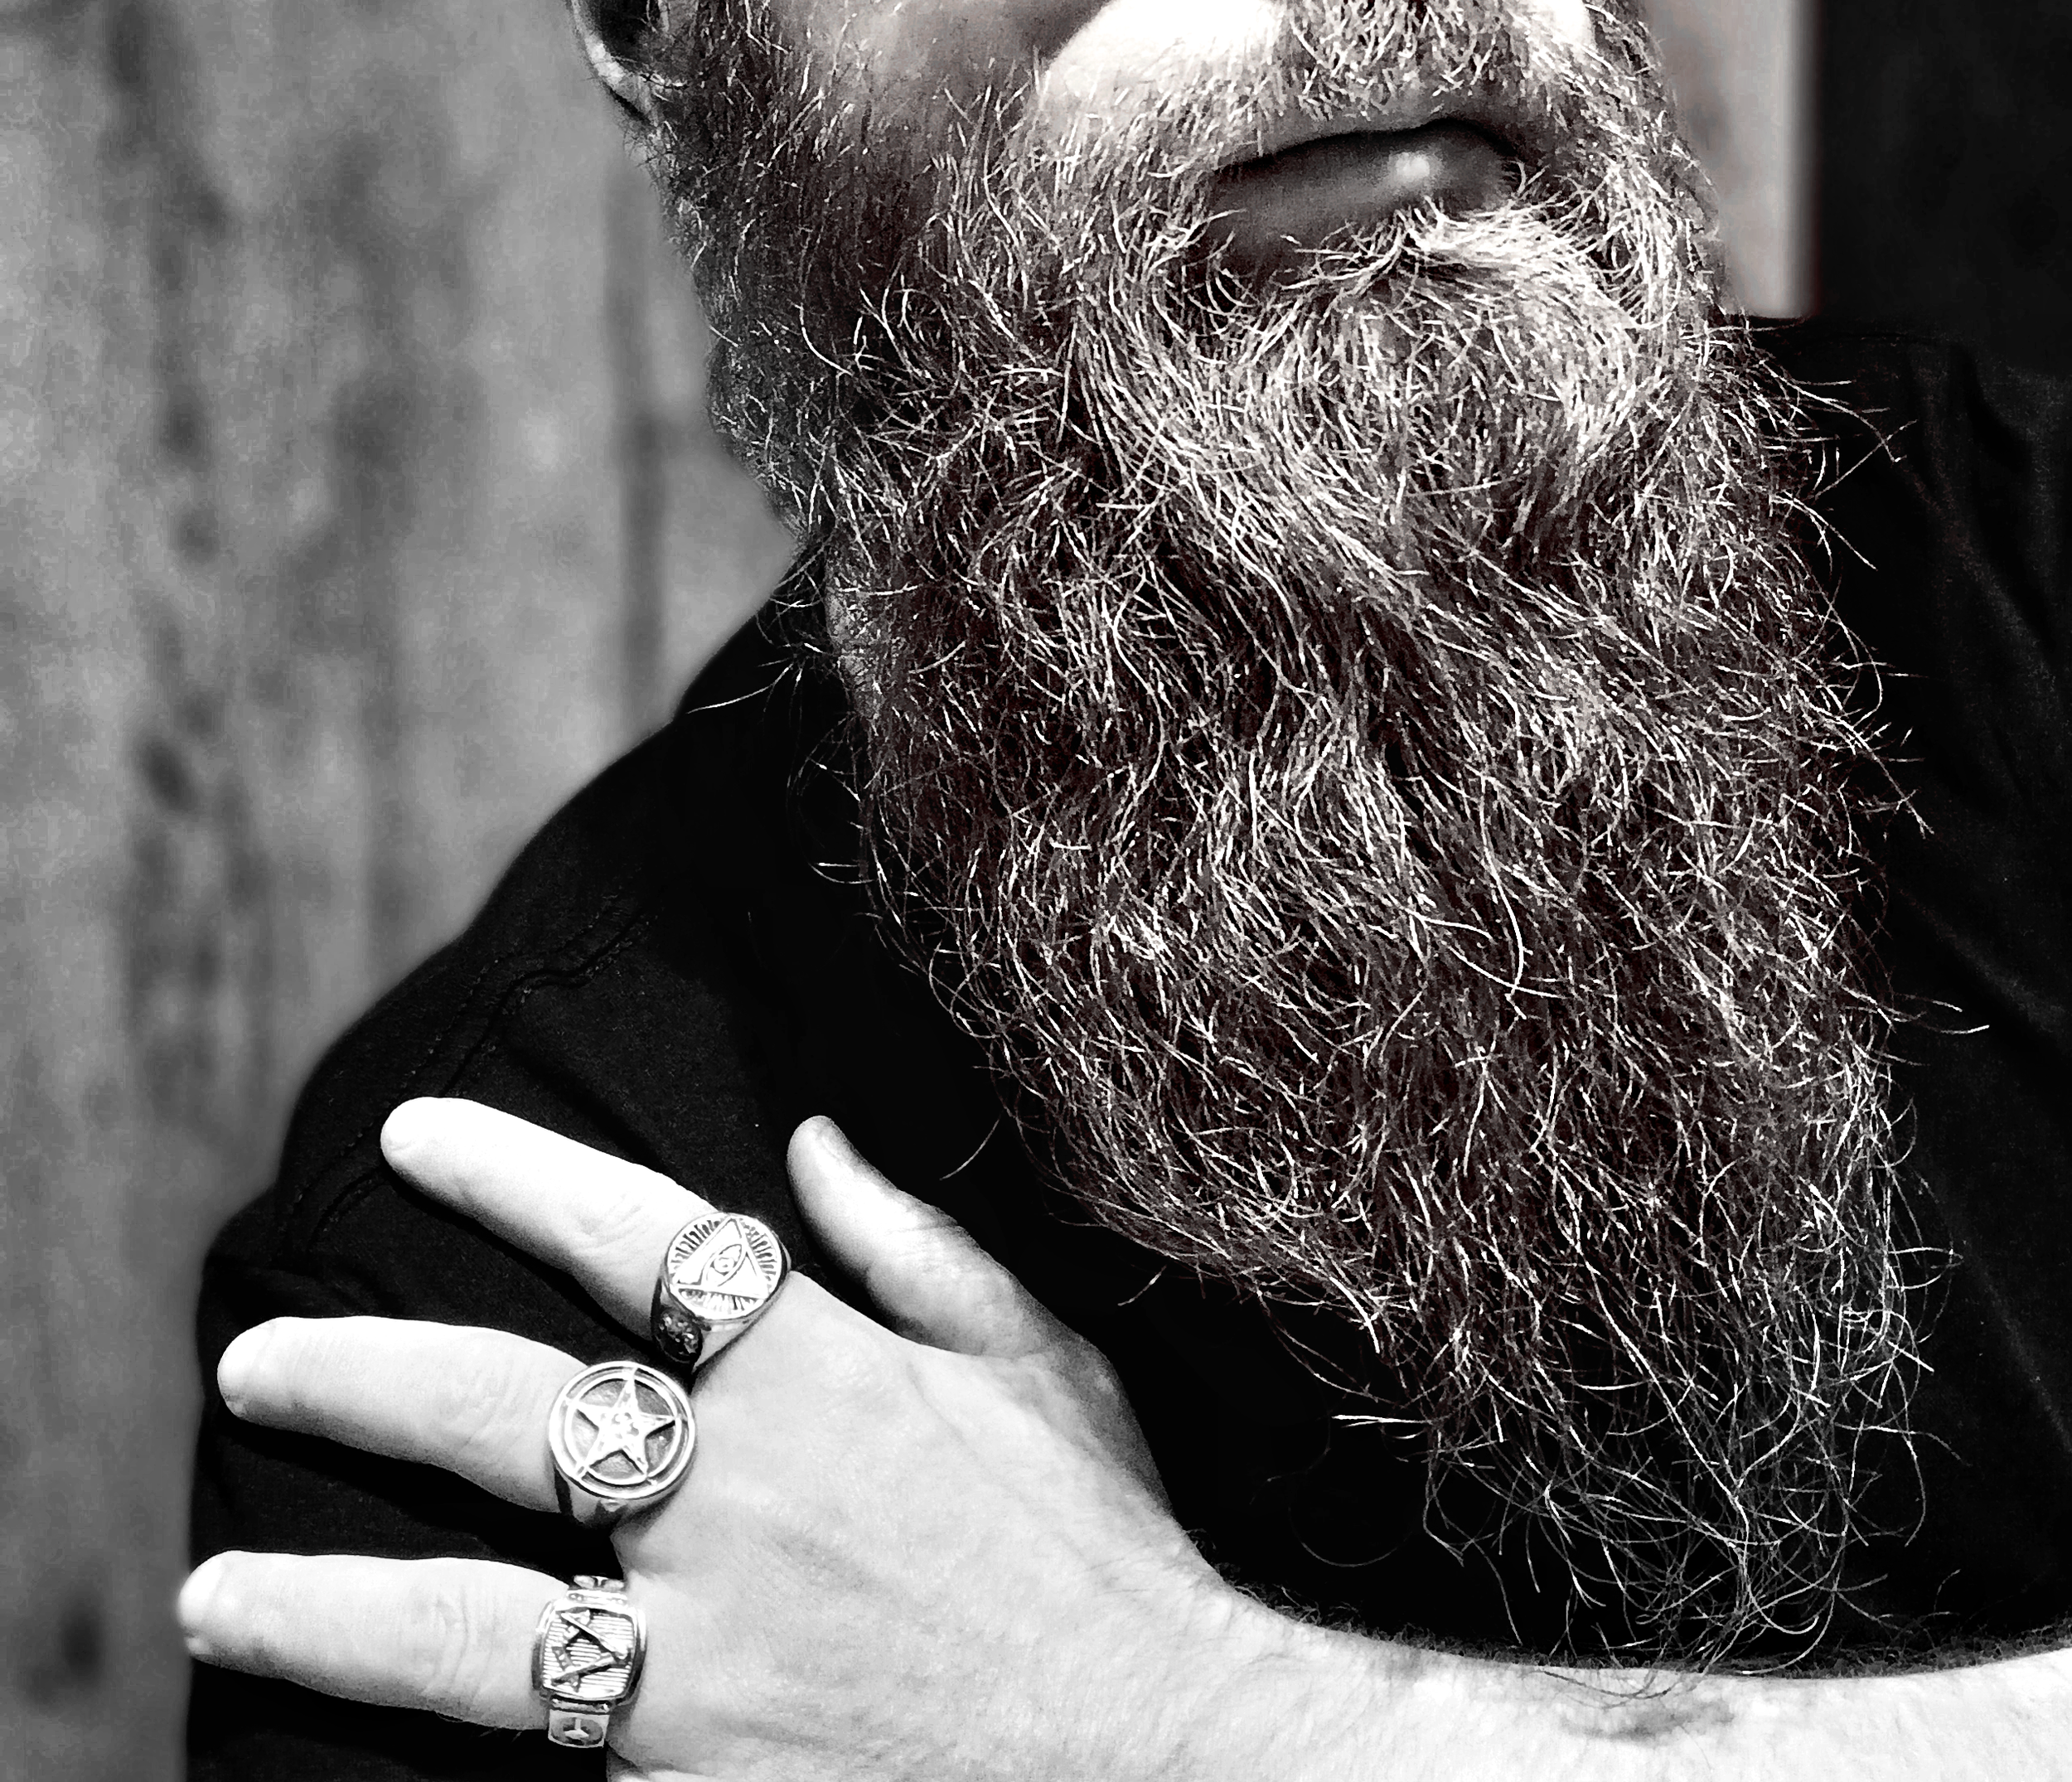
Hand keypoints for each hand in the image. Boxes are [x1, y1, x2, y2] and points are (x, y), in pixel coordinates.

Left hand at [177, 1101, 1261, 1778]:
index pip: (634, 1238)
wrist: (1171, 1765)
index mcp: (823, 1380)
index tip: (417, 1133)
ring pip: (466, 1630)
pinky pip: (539, 1761)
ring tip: (213, 1592)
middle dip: (357, 1377)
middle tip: (252, 1359)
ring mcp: (707, 1663)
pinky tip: (352, 1747)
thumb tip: (809, 1144)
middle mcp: (741, 1508)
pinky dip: (446, 1746)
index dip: (513, 1171)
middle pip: (502, 1416)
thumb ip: (918, 1249)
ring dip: (326, 1605)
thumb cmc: (1106, 1559)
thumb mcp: (1041, 1367)